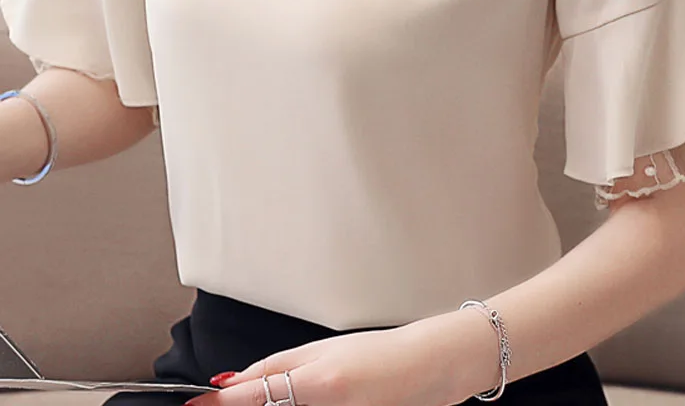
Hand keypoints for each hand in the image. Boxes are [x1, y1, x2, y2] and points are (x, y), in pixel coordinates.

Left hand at [184, 311, 494, 405]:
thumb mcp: (321, 350)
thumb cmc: (375, 353)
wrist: (421, 369)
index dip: (219, 404)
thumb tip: (233, 382)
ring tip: (280, 393)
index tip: (195, 404)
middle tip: (229, 400)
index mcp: (315, 380)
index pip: (253, 395)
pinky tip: (298, 401)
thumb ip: (276, 366)